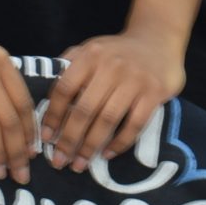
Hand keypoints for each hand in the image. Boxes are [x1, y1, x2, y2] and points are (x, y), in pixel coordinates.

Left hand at [43, 30, 185, 170]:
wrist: (159, 40)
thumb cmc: (118, 52)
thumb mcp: (92, 50)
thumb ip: (70, 67)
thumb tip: (46, 101)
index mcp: (90, 55)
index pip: (64, 89)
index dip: (53, 116)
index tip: (46, 138)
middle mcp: (111, 66)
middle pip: (84, 109)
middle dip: (69, 139)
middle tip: (60, 161)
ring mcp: (134, 79)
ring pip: (107, 120)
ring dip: (91, 146)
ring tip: (80, 164)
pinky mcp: (154, 92)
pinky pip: (134, 124)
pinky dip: (119, 142)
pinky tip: (107, 154)